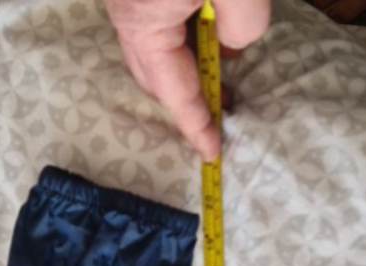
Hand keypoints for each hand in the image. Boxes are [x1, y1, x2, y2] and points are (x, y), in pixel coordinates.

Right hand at [105, 0, 270, 160]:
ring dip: (184, 69)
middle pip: (154, 79)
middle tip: (222, 113)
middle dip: (186, 103)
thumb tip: (231, 46)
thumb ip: (242, 28)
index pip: (174, 94)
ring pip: (151, 51)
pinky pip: (153, 26)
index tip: (212, 153)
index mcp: (142, 25)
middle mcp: (123, 13)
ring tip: (218, 75)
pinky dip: (178, 41)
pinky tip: (207, 31)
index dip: (196, 126)